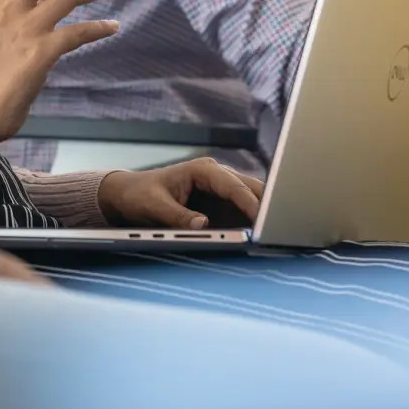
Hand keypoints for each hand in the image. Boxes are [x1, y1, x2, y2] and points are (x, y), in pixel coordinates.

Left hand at [97, 159, 264, 228]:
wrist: (129, 195)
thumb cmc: (140, 194)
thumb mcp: (153, 206)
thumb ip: (177, 216)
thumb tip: (203, 225)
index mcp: (202, 170)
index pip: (233, 185)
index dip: (249, 202)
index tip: (262, 218)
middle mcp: (217, 177)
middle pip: (251, 189)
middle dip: (267, 206)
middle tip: (279, 227)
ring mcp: (222, 192)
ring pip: (252, 201)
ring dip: (263, 215)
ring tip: (276, 235)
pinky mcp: (221, 207)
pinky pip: (243, 214)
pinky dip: (253, 224)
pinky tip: (262, 238)